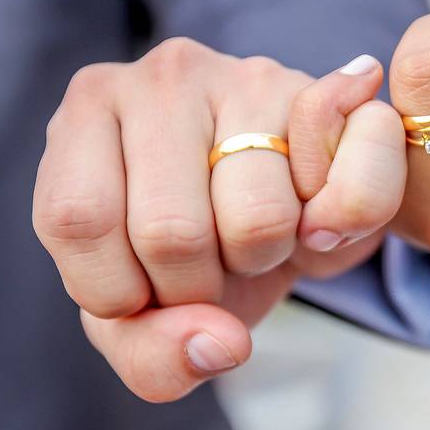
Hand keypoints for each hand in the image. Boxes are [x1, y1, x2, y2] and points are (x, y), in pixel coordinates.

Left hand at [33, 40, 403, 400]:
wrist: (291, 207)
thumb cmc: (199, 250)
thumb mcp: (146, 311)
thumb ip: (149, 354)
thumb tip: (218, 345)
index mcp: (88, 113)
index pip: (78, 217)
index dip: (121, 289)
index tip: (148, 286)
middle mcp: (163, 76)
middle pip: (169, 230)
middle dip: (198, 286)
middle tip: (211, 261)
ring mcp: (251, 75)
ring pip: (259, 220)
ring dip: (266, 258)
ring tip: (257, 228)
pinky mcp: (330, 93)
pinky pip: (351, 193)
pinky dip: (343, 228)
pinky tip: (316, 205)